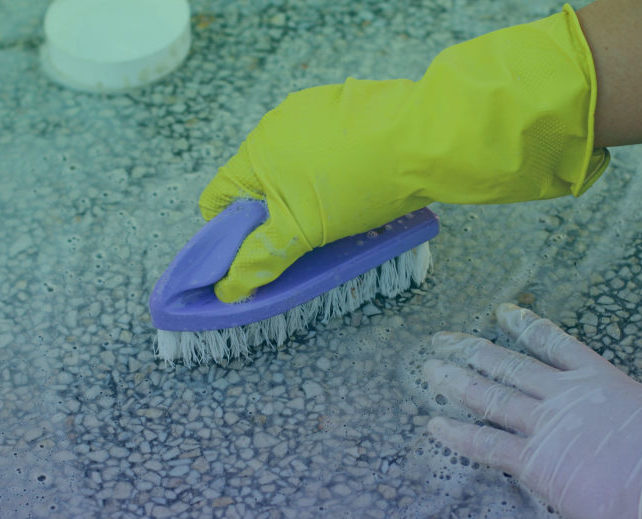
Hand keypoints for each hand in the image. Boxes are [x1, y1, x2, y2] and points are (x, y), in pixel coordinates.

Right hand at [199, 5, 607, 301]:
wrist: (425, 139)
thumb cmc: (360, 185)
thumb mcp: (305, 230)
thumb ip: (263, 257)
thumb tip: (228, 288)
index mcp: (255, 155)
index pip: (216, 200)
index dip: (226, 234)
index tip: (252, 254)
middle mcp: (273, 127)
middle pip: (254, 185)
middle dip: (271, 214)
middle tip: (304, 236)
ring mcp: (308, 112)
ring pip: (289, 166)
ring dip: (300, 191)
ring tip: (338, 208)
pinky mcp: (339, 106)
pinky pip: (318, 146)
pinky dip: (327, 167)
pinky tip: (355, 179)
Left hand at [424, 303, 641, 518]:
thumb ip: (625, 410)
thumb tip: (622, 423)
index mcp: (598, 379)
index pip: (554, 343)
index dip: (526, 325)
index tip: (504, 310)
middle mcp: (564, 395)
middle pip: (508, 364)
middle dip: (472, 349)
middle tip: (443, 338)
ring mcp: (546, 424)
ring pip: (491, 396)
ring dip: (457, 382)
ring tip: (430, 369)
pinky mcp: (536, 459)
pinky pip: (487, 445)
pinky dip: (458, 436)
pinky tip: (435, 425)